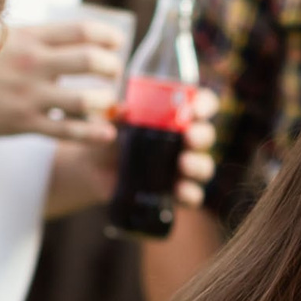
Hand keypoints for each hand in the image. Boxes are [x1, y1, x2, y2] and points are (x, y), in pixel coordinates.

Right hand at [0, 19, 124, 141]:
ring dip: (105, 101)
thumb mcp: (2, 35)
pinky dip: (92, 134)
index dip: (107, 37)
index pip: (82, 31)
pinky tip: (107, 134)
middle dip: (111, 68)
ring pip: (85, 100)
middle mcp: (34, 64)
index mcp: (31, 38)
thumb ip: (34, 36)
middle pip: (91, 61)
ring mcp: (30, 95)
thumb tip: (66, 35)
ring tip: (107, 103)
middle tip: (113, 72)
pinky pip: (66, 130)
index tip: (117, 43)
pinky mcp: (23, 122)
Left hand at [43, 87, 219, 217]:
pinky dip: (190, 194)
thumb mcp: (109, 122)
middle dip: (201, 136)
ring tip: (183, 164)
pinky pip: (192, 196)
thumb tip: (123, 108)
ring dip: (198, 164)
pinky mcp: (175, 192)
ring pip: (204, 166)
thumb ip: (115, 114)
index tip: (194, 109)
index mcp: (176, 116)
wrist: (94, 169)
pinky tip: (179, 191)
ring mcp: (182, 168)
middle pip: (206, 135)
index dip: (204, 104)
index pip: (201, 104)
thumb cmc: (108, 136)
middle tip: (188, 137)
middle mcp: (184, 141)